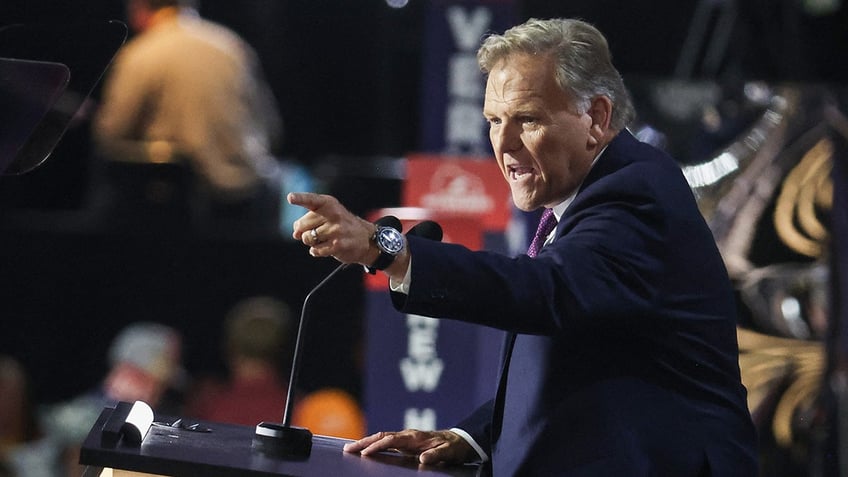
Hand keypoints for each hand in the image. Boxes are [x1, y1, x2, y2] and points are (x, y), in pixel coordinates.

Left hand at [288, 192, 377, 264]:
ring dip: (312, 242)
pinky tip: (326, 247)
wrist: (364, 238)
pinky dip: (316, 251)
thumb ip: (308, 220)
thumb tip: (295, 234)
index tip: (290, 197)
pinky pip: (315, 250)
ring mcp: (336, 230)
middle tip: (316, 231)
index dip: (300, 198)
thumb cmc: (340, 224)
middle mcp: (334, 214)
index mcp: (329, 203)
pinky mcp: (338, 245)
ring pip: (308, 238)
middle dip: (304, 231)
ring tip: (324, 239)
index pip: (311, 200)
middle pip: (302, 225)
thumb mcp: (326, 214)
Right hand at [343, 429, 476, 464]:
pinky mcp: (406, 443)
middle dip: (363, 442)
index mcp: (415, 436)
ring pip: (381, 438)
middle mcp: (407, 435)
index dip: (378, 446)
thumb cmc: (453, 446)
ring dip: (365, 443)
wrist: (460, 440)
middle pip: (381, 436)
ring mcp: (406, 438)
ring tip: (350, 449)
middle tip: (347, 449)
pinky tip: (365, 450)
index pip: (392, 440)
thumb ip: (436, 455)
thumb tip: (423, 459)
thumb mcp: (448, 452)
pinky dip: (373, 445)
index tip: (365, 453)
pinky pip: (386, 443)